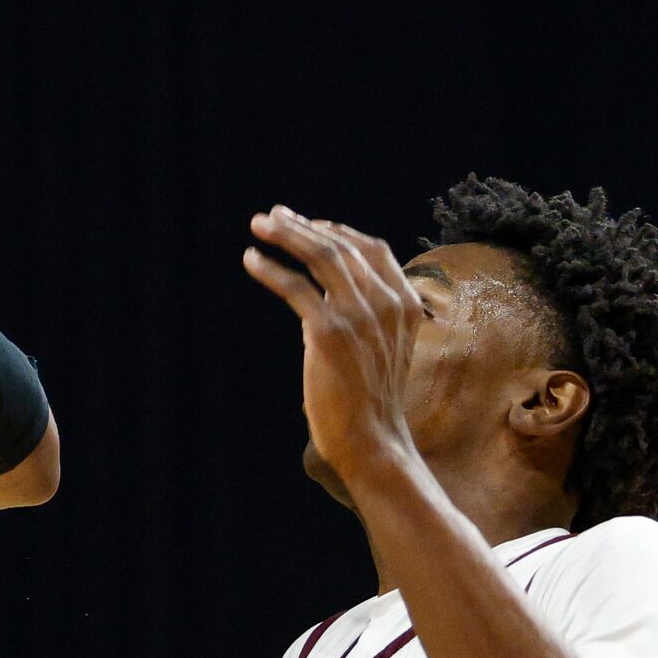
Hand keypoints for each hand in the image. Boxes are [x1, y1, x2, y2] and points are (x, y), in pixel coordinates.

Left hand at [244, 208, 424, 481]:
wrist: (373, 441)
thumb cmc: (372, 398)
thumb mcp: (385, 347)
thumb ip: (371, 314)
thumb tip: (331, 287)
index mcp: (405, 303)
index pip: (372, 248)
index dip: (338, 231)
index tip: (308, 223)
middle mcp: (386, 303)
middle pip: (341, 246)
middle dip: (303, 226)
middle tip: (271, 215)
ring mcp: (359, 316)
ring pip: (320, 257)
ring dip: (285, 235)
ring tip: (259, 226)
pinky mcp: (329, 332)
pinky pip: (295, 287)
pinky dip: (270, 269)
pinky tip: (252, 260)